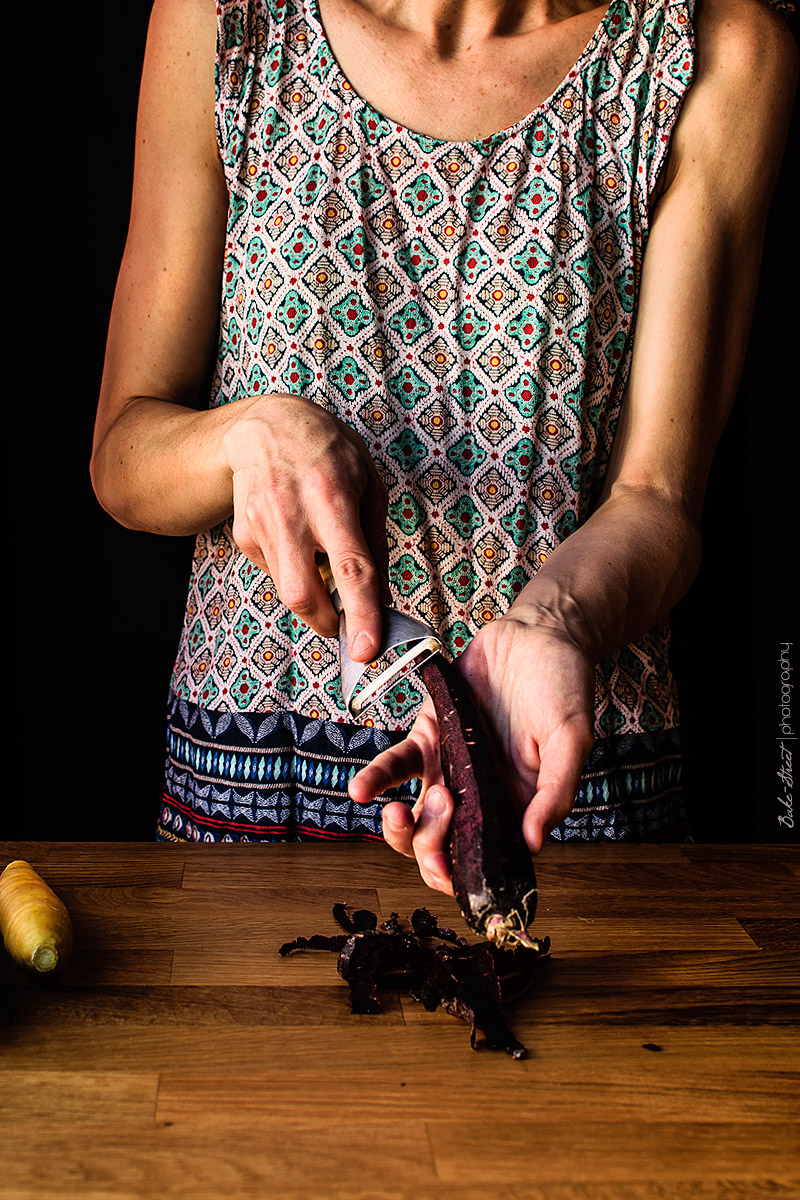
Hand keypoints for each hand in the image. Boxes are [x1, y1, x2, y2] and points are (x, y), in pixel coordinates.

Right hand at [222, 393, 388, 659]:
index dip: (361, 614)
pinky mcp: (243, 535)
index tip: (366, 652)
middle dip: (328, 624)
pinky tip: (297, 537)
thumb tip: (381, 600)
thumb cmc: (328, 453)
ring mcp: (261, 525)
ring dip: (313, 594)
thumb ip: (375, 545)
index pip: (351, 568)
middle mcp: (292, 514)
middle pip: (303, 594)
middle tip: (347, 626)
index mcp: (333, 498)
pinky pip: (275, 573)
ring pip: (287, 590)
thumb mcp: (369, 485)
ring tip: (321, 554)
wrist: (264, 427)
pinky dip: (294, 570)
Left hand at [348, 618, 595, 890]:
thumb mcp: (572, 738)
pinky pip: (397, 764)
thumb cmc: (564, 686)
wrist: (538, 634)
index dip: (465, 877)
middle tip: (435, 828)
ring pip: (415, 817)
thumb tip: (534, 843)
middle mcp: (480, 796)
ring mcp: (451, 768)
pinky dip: (377, 779)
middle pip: (443, 847)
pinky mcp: (430, 735)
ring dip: (401, 829)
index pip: (486, 859)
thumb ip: (555, 791)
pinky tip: (362, 790)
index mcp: (516, 807)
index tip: (451, 875)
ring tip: (396, 815)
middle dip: (429, 853)